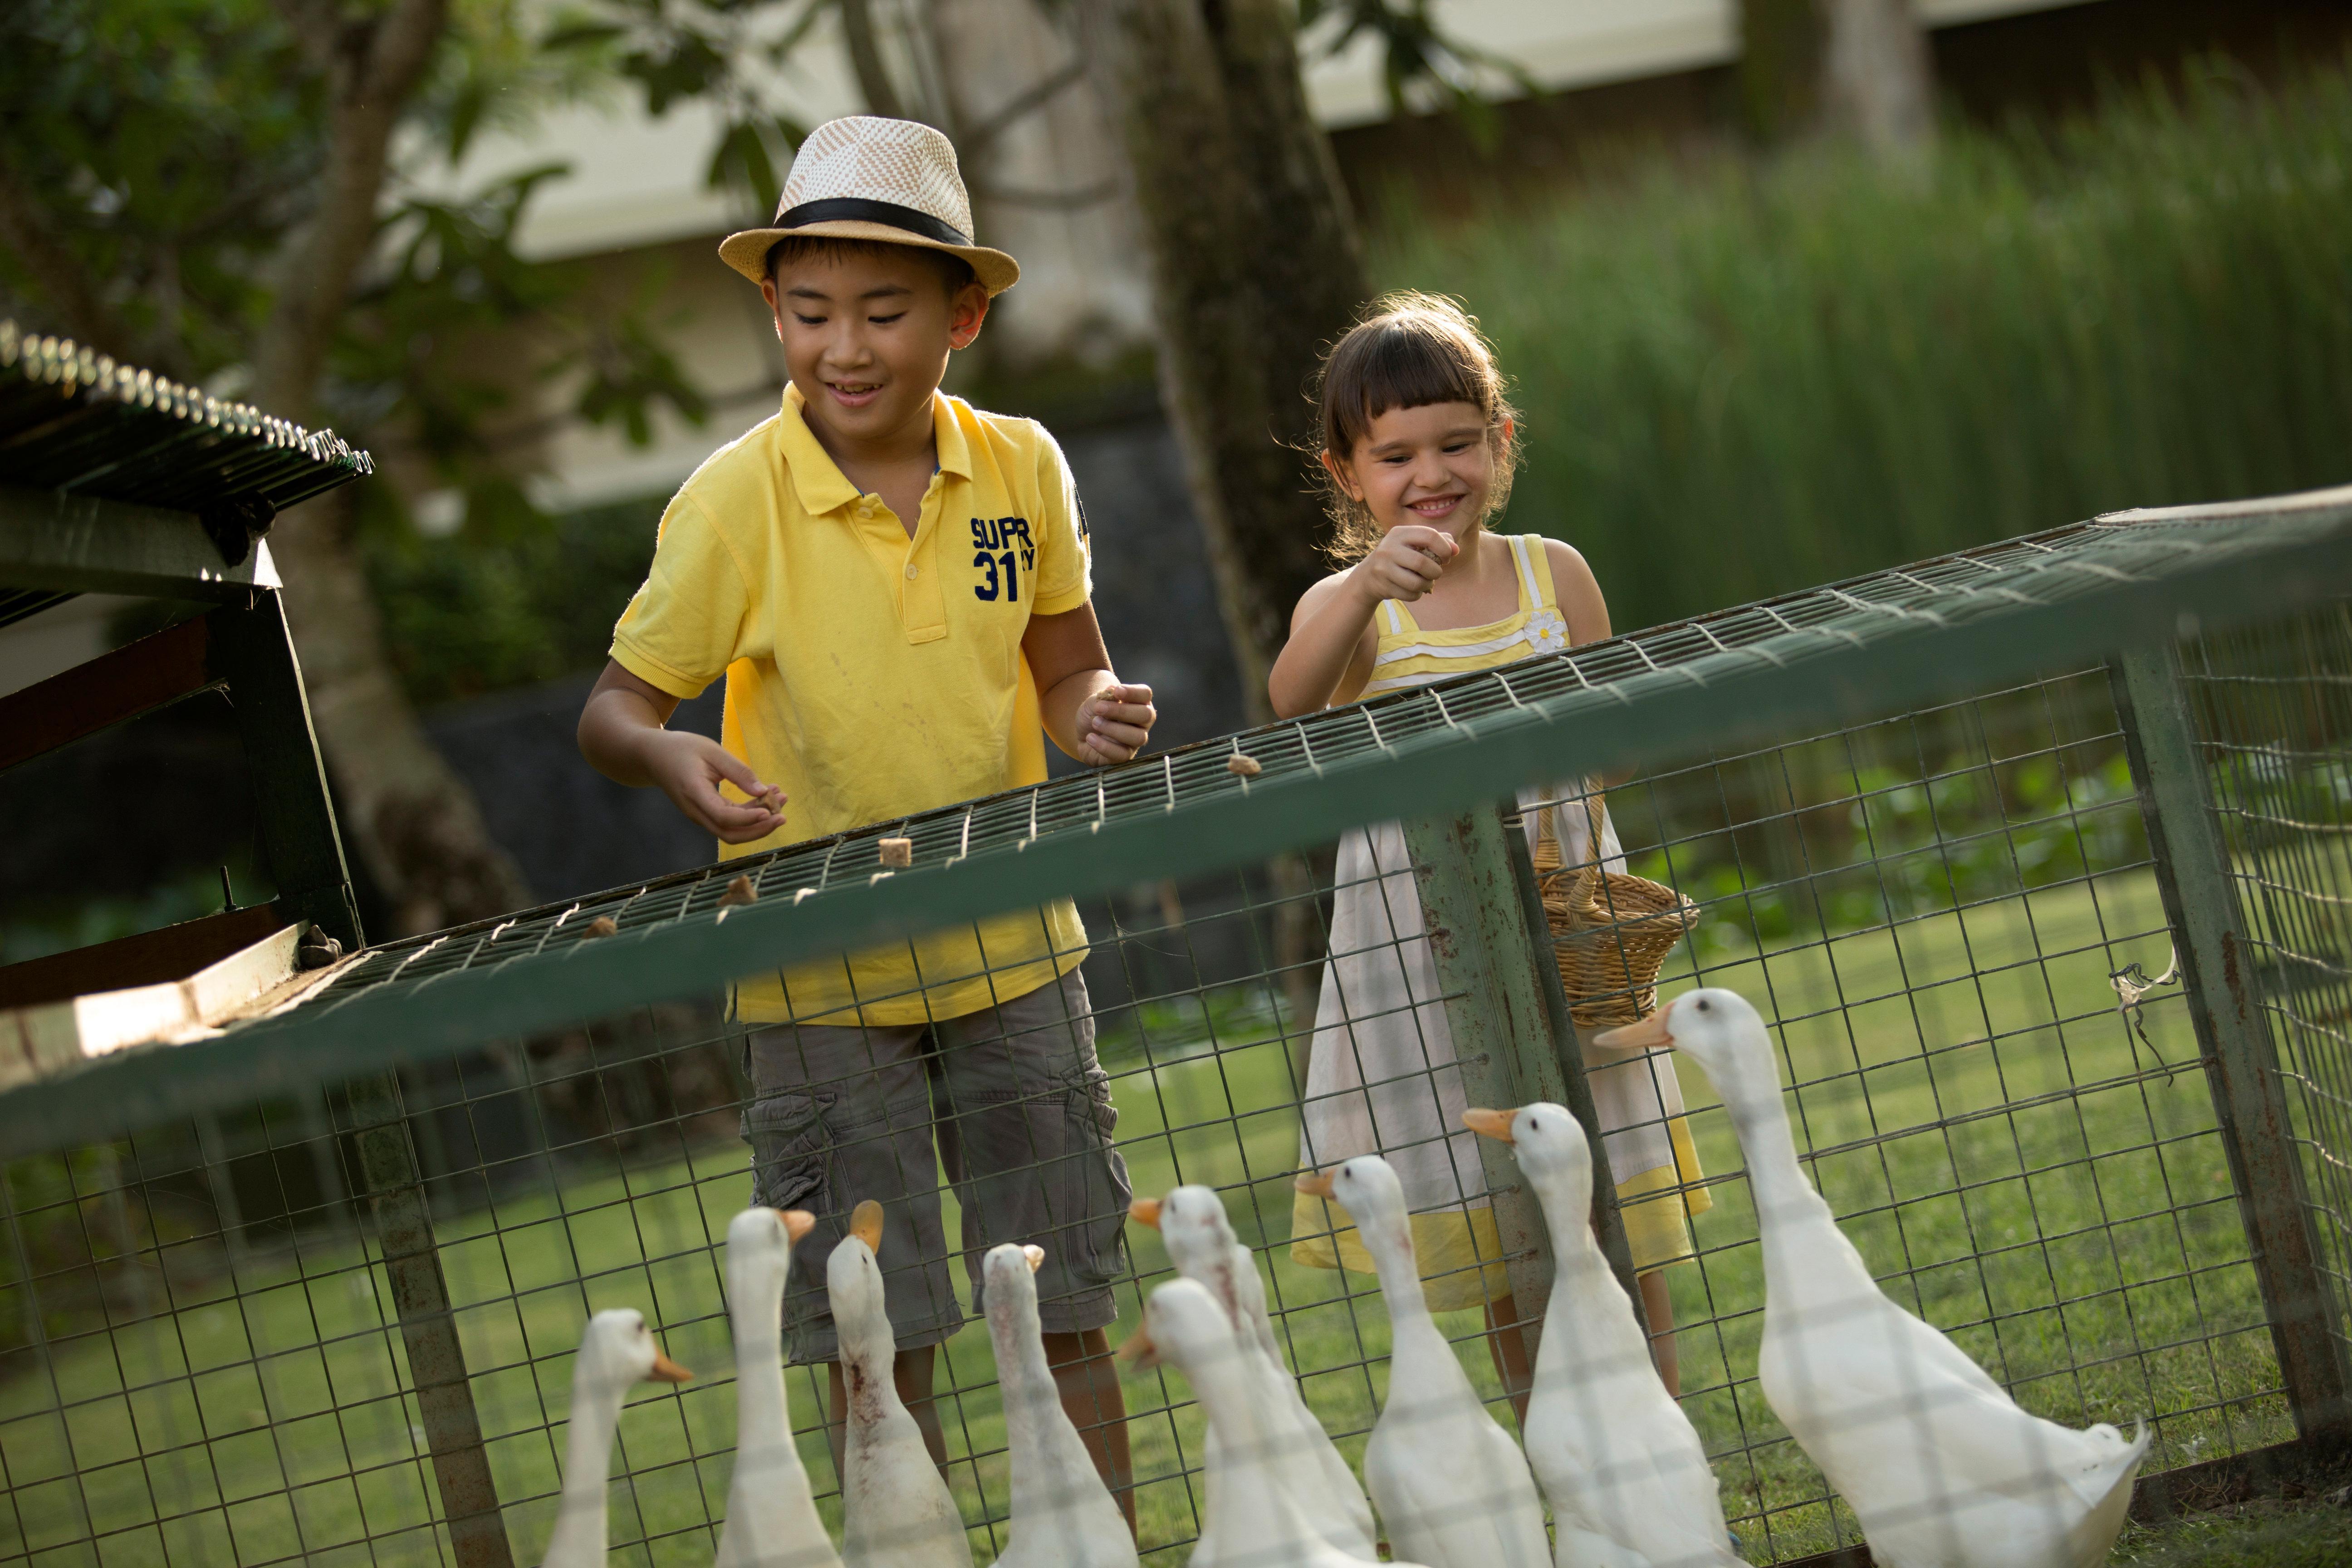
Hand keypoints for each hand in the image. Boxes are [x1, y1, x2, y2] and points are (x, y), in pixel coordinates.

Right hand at [641, 729, 785, 842]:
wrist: (653, 757)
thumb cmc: (681, 749)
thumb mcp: (711, 751)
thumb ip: (737, 771)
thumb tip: (763, 791)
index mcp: (694, 793)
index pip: (723, 816)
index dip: (748, 818)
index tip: (771, 810)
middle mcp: (695, 811)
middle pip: (729, 834)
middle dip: (759, 829)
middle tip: (783, 815)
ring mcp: (699, 815)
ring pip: (731, 831)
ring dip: (758, 821)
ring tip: (781, 799)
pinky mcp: (704, 813)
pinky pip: (728, 822)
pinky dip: (749, 814)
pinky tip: (766, 796)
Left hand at [1078, 682, 1155, 764]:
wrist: (1083, 733)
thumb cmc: (1095, 714)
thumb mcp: (1095, 701)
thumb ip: (1104, 697)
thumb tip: (1112, 690)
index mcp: (1138, 703)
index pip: (1145, 694)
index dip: (1133, 692)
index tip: (1116, 691)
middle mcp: (1142, 722)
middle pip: (1146, 715)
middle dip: (1122, 711)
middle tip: (1099, 708)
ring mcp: (1135, 740)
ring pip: (1138, 737)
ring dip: (1113, 729)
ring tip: (1094, 723)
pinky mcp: (1125, 755)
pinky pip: (1122, 755)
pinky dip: (1104, 746)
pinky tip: (1090, 738)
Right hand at [1352, 525, 1455, 603]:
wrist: (1369, 575)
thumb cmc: (1400, 556)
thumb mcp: (1414, 543)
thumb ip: (1438, 541)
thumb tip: (1456, 549)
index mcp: (1399, 533)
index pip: (1430, 536)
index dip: (1444, 548)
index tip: (1446, 557)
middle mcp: (1388, 548)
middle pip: (1422, 563)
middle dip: (1436, 571)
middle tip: (1436, 573)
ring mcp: (1383, 568)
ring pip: (1416, 582)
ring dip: (1428, 584)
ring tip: (1427, 582)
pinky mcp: (1382, 586)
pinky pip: (1410, 595)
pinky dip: (1417, 594)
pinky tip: (1414, 589)